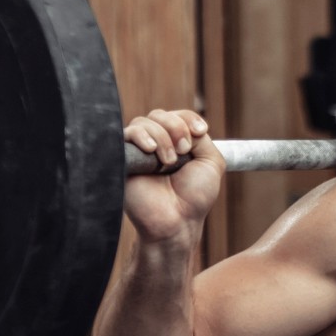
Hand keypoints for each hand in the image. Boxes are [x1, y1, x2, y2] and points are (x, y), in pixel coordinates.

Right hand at [123, 109, 223, 244]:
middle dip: (176, 128)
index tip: (201, 132)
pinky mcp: (124, 159)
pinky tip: (151, 151)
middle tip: (183, 151)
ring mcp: (139, 151)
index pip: (178, 115)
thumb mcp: (211, 163)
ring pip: (144, 122)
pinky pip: (127, 133)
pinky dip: (141, 136)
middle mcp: (156, 144)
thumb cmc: (194, 198)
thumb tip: (186, 124)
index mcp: (177, 142)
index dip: (189, 119)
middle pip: (160, 115)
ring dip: (162, 137)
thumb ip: (202, 138)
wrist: (176, 221)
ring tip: (168, 162)